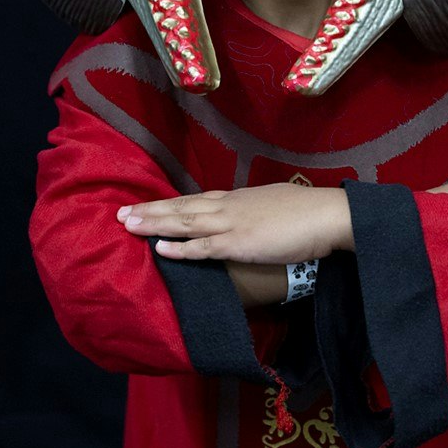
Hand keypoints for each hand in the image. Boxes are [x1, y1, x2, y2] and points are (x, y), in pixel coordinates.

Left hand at [117, 184, 352, 263]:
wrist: (327, 215)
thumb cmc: (307, 211)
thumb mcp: (274, 203)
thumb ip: (255, 209)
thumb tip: (247, 215)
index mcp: (237, 198)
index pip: (195, 199)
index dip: (168, 203)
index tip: (145, 204)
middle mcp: (228, 207)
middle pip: (182, 207)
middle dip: (150, 211)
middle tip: (120, 214)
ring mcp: (231, 224)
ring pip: (185, 222)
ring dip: (155, 224)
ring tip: (128, 225)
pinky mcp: (239, 243)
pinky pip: (204, 247)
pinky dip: (180, 248)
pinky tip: (160, 249)